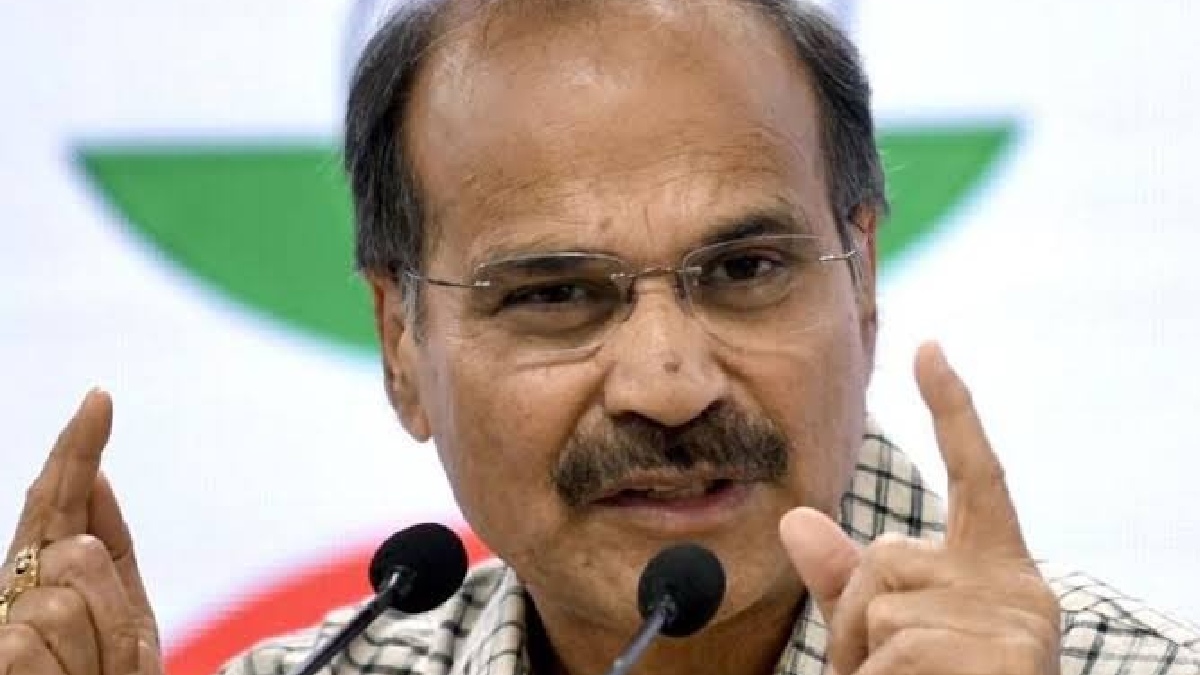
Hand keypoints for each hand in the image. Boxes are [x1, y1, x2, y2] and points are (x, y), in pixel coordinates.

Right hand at [0, 390, 162, 674]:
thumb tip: (98, 480)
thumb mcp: (127, 618)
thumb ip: (108, 551)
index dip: (79, 448)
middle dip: (112, 609)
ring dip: (98, 652)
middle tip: (108, 663)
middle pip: (78, 551)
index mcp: (49, 571)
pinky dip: (75, 674)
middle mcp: (13, 589)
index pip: (63, 499)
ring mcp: (0, 622)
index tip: (101, 398)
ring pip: (66, 601)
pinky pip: (37, 644)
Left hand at [780, 342, 1060, 674]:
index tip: (927, 346)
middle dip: (857, 621)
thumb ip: (848, 581)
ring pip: (878, 613)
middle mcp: (1018, 591)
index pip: (979, 477)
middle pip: (885, 562)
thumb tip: (796, 521)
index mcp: (998, 574)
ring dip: (865, 664)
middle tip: (891, 672)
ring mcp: (1015, 627)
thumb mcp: (889, 640)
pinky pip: (889, 657)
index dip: (953, 410)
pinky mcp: (1005, 660)